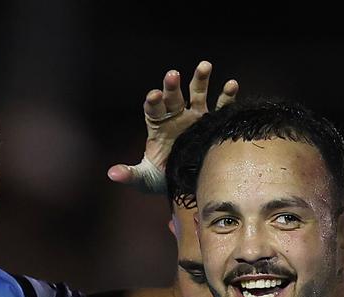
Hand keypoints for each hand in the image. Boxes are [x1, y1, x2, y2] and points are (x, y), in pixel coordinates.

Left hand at [107, 60, 239, 190]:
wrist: (187, 183)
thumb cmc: (163, 179)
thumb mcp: (145, 179)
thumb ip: (131, 174)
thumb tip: (112, 174)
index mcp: (157, 126)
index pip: (153, 110)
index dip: (153, 102)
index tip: (153, 96)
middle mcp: (175, 116)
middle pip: (172, 98)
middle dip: (171, 87)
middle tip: (172, 75)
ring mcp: (194, 117)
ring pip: (197, 94)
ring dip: (200, 79)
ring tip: (205, 65)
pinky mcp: (212, 122)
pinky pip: (220, 106)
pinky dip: (226, 95)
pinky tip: (232, 84)